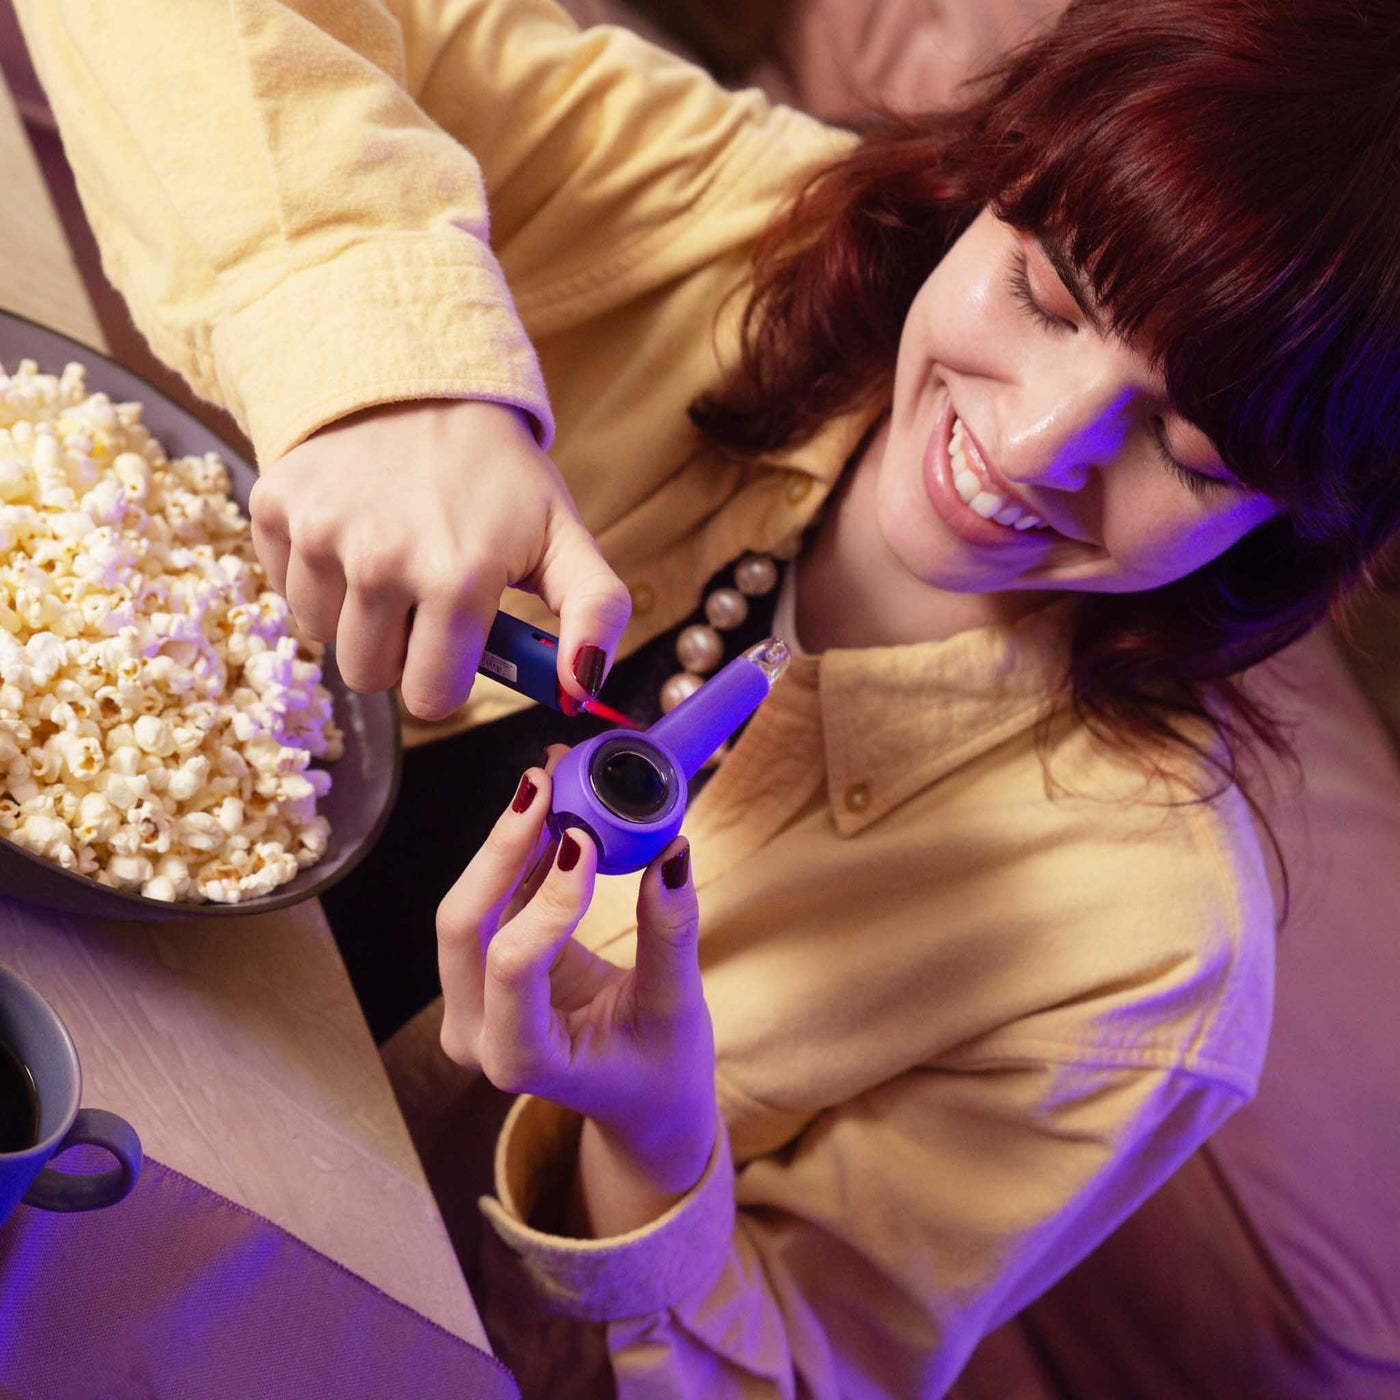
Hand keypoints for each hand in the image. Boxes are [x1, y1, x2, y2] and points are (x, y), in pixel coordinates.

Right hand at [248, 399, 630, 720]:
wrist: (422, 379)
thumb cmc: (499, 476)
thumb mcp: (564, 538)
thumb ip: (594, 615)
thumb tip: (584, 688)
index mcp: (457, 580)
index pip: (431, 698)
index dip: (445, 676)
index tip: (455, 638)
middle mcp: (380, 562)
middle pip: (369, 677)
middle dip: (398, 650)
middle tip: (422, 593)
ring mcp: (319, 534)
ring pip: (323, 635)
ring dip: (354, 612)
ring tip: (388, 555)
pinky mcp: (274, 508)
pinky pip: (284, 588)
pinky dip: (315, 573)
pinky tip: (350, 530)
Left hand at [436, 746, 716, 1199]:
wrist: (640, 1100)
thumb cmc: (660, 1070)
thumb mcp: (676, 1011)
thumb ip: (669, 935)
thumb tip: (673, 852)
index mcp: (521, 1059)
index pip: (511, 965)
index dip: (544, 897)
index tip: (584, 839)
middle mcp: (477, 1034)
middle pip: (464, 926)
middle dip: (503, 849)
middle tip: (544, 785)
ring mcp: (469, 1003)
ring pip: (467, 907)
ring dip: (508, 841)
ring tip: (549, 780)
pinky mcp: (481, 971)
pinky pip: (489, 901)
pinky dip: (518, 853)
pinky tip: (549, 808)